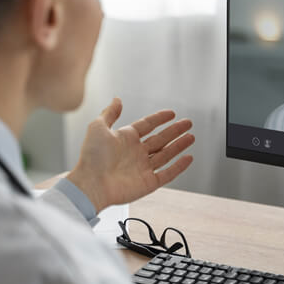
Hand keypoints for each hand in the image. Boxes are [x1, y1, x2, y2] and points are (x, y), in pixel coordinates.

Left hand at [66, 98, 193, 211]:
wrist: (91, 184)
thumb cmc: (91, 157)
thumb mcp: (98, 128)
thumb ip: (110, 113)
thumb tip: (117, 99)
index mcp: (125, 139)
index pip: (147, 125)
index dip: (159, 119)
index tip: (171, 113)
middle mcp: (135, 153)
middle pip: (160, 139)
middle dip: (175, 131)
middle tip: (188, 123)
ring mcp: (143, 168)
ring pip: (166, 154)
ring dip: (179, 145)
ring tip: (191, 136)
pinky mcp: (148, 183)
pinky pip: (167, 174)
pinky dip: (179, 167)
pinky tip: (189, 158)